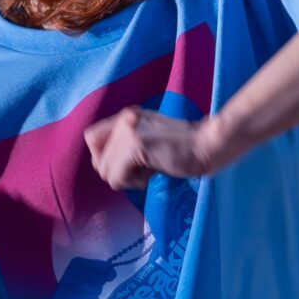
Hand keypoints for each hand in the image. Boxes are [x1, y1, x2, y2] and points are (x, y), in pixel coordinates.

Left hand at [84, 108, 233, 190]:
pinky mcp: (135, 145)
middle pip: (97, 160)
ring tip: (150, 169)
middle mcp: (124, 119)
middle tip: (144, 168)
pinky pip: (117, 178)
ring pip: (105, 172)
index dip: (103, 157)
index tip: (126, 163)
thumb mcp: (149, 140)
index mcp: (126, 116)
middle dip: (119, 172)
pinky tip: (153, 173)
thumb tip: (103, 169)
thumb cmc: (184, 148)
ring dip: (128, 179)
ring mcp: (128, 130)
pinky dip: (134, 183)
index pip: (91, 138)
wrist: (207, 145)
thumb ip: (125, 147)